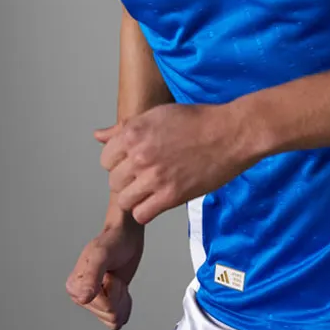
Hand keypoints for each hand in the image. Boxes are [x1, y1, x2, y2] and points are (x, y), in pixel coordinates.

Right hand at [65, 219, 143, 329]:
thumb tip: (83, 298)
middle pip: (109, 314)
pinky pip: (117, 318)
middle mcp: (82, 295)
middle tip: (114, 274)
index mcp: (75, 287)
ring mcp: (94, 300)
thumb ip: (92, 275)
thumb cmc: (113, 240)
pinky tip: (121, 289)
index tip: (109, 273)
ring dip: (122, 297)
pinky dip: (124, 304)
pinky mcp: (106, 302)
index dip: (113, 289)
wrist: (126, 235)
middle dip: (118, 293)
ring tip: (116, 278)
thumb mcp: (102, 254)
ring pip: (114, 318)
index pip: (102, 306)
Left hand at [96, 102, 260, 225]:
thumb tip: (98, 136)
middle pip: (114, 181)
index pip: (106, 159)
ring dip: (136, 197)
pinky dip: (147, 211)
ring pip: (124, 200)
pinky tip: (159, 200)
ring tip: (152, 190)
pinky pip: (141, 215)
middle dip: (127, 180)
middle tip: (146, 176)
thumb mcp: (159, 114)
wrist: (231, 133)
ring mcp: (154, 177)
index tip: (133, 162)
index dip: (119, 162)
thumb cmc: (199, 120)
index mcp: (134, 133)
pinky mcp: (170, 196)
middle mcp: (140, 155)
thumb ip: (125, 127)